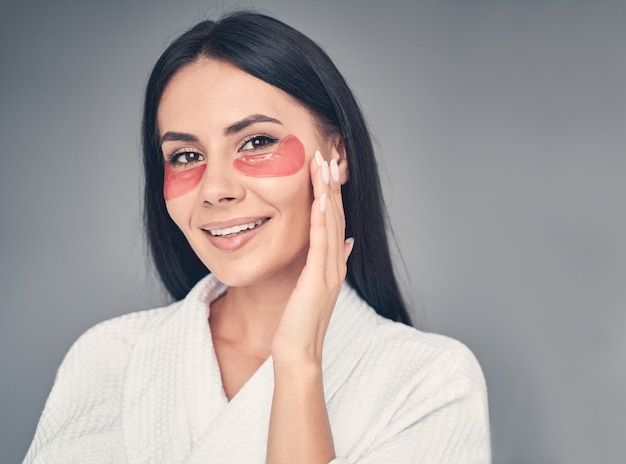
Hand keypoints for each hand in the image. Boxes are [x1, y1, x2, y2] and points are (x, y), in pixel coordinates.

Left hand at [270, 147, 352, 364]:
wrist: (298, 352)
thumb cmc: (300, 321)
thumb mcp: (315, 286)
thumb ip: (331, 261)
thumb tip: (344, 241)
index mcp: (334, 263)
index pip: (334, 220)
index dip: (332, 193)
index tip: (325, 169)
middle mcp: (336, 263)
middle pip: (336, 216)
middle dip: (331, 184)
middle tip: (326, 155)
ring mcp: (330, 272)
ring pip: (331, 224)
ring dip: (327, 192)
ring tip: (323, 165)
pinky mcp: (318, 280)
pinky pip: (321, 244)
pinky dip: (321, 218)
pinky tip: (320, 198)